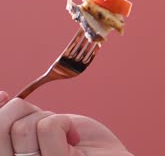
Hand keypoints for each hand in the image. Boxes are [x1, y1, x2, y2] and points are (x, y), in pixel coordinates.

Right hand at [0, 94, 132, 155]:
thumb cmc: (80, 146)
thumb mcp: (43, 131)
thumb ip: (20, 123)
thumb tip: (2, 96)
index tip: (5, 95)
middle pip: (0, 126)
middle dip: (20, 110)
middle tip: (45, 118)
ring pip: (23, 127)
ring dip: (49, 119)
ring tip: (64, 134)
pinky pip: (48, 127)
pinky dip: (64, 123)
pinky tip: (76, 139)